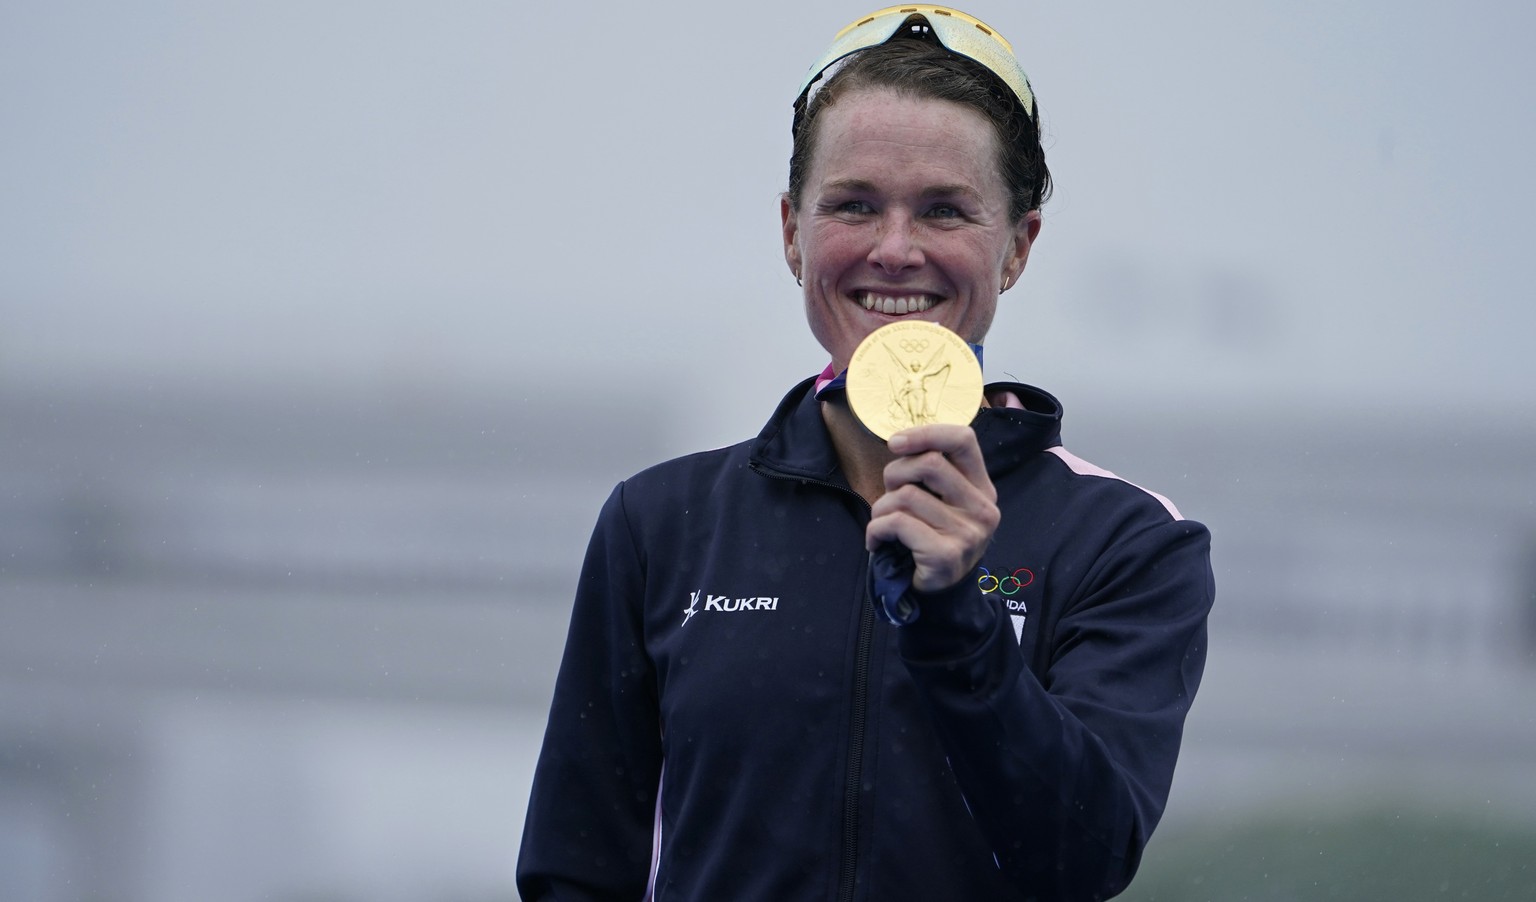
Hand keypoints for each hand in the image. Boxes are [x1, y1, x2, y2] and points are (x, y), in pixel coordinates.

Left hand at [865, 424, 999, 592]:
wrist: (940, 596)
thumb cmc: (931, 539)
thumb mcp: (941, 502)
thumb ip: (931, 473)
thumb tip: (900, 442)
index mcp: (982, 488)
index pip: (963, 440)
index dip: (925, 433)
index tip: (896, 443)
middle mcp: (982, 508)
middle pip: (930, 463)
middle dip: (895, 474)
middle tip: (889, 495)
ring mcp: (968, 533)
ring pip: (906, 495)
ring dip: (881, 508)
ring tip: (883, 525)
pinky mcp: (946, 554)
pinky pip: (896, 523)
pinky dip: (875, 530)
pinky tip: (877, 542)